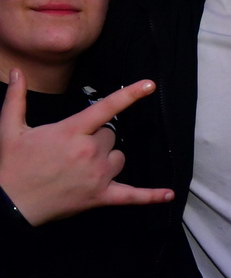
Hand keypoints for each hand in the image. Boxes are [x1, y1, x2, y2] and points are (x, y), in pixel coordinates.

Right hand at [0, 69, 173, 225]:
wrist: (6, 206)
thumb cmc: (11, 166)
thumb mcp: (10, 130)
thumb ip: (16, 98)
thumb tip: (18, 71)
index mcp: (72, 131)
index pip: (106, 107)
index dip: (130, 94)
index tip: (151, 84)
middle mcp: (89, 151)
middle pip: (111, 135)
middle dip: (97, 139)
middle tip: (72, 151)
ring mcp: (97, 175)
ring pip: (119, 158)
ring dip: (107, 161)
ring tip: (81, 168)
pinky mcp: (100, 197)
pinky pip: (131, 196)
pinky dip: (150, 196)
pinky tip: (168, 195)